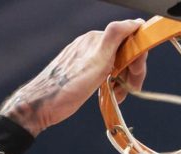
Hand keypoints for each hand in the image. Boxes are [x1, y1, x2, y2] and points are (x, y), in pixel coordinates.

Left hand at [0, 19, 148, 135]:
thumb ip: (116, 37)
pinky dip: (112, 83)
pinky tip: (110, 94)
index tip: (136, 76)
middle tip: (131, 90)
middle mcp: (92, 45)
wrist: (42, 105)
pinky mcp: (81, 70)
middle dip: (132, 71)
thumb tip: (135, 22)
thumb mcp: (98, 61)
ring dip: (123, 80)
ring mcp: (86, 58)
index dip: (138, 57)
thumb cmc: (67, 87)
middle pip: (124, 53)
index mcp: (97, 40)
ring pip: (116, 65)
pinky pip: (105, 73)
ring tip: (119, 95)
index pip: (130, 40)